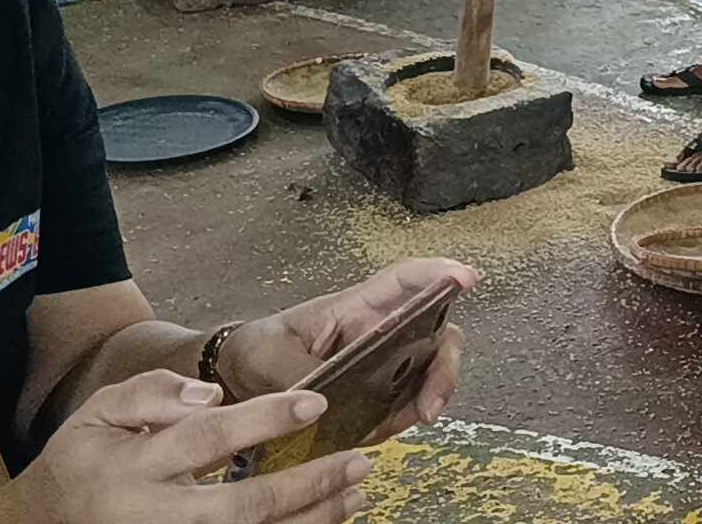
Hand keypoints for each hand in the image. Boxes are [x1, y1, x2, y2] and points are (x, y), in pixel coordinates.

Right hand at [11, 371, 370, 523]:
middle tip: (357, 460)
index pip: (206, 439)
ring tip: (357, 490)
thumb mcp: (99, 413)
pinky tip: (328, 518)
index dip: (263, 419)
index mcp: (132, 468)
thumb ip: (151, 392)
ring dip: (313, 519)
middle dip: (307, 486)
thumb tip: (211, 394)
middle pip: (242, 508)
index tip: (315, 403)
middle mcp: (154, 517)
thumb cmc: (85, 461)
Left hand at [221, 259, 477, 443]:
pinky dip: (407, 418)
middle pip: (436, 333)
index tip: (465, 277)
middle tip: (435, 394)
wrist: (237, 383)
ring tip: (419, 416)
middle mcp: (381, 332)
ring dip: (434, 393)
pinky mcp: (379, 396)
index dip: (438, 274)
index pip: (404, 282)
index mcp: (356, 308)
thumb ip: (298, 374)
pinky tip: (388, 428)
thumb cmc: (256, 352)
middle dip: (445, 362)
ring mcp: (385, 365)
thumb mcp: (269, 357)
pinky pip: (407, 405)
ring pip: (431, 370)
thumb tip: (323, 402)